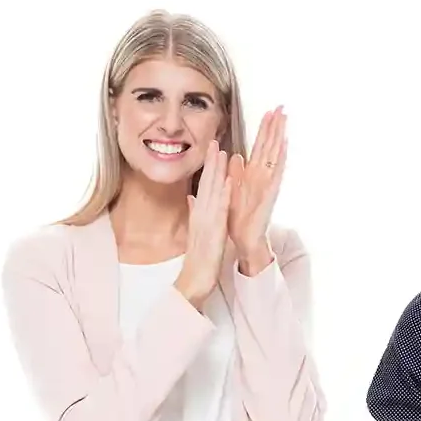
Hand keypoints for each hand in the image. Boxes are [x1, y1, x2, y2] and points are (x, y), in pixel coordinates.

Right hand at [176, 142, 235, 306]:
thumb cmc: (199, 257)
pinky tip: (229, 182)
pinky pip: (220, 210)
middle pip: (206, 183)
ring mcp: (207, 221)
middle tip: (215, 141)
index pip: (203, 185)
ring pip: (213, 192)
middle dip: (211, 162)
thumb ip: (194, 213)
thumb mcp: (196, 231)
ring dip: (217, 172)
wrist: (195, 279)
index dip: (208, 167)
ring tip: (222, 152)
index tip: (212, 149)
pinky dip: (224, 195)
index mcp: (199, 213)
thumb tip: (190, 198)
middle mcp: (202, 214)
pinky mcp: (215, 230)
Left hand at [227, 108, 285, 275]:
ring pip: (275, 154)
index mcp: (253, 173)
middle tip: (281, 106)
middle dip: (275, 126)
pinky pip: (277, 173)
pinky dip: (281, 159)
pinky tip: (285, 145)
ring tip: (284, 119)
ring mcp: (268, 183)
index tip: (268, 112)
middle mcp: (262, 175)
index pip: (260, 146)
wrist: (244, 237)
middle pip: (270, 145)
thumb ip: (235, 172)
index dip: (264, 129)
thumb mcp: (233, 189)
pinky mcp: (270, 193)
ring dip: (279, 136)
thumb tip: (235, 156)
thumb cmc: (239, 216)